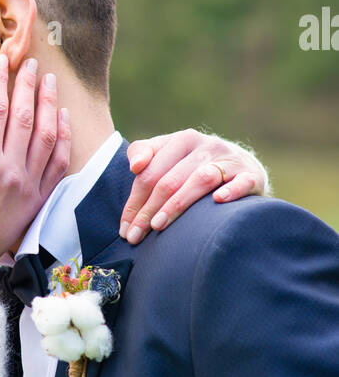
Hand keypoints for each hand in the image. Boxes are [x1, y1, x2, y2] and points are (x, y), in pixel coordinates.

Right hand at [0, 53, 70, 285]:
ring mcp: (30, 185)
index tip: (0, 61)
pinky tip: (61, 116)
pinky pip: (59, 161)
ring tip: (48, 82)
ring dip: (49, 104)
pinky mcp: (40, 198)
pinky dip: (64, 135)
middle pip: (26, 116)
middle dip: (28, 85)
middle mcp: (11, 171)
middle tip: (30, 63)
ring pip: (48, 135)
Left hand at [119, 129, 268, 244]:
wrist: (244, 165)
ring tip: (159, 225)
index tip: (124, 229)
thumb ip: (145, 153)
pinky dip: (231, 190)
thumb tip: (135, 166)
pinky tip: (217, 200)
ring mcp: (229, 159)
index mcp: (182, 140)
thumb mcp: (170, 153)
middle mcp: (206, 146)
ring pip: (199, 179)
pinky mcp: (251, 174)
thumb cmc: (196, 165)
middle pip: (170, 179)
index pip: (150, 172)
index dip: (134, 201)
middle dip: (149, 210)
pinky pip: (242, 181)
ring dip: (177, 204)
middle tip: (135, 237)